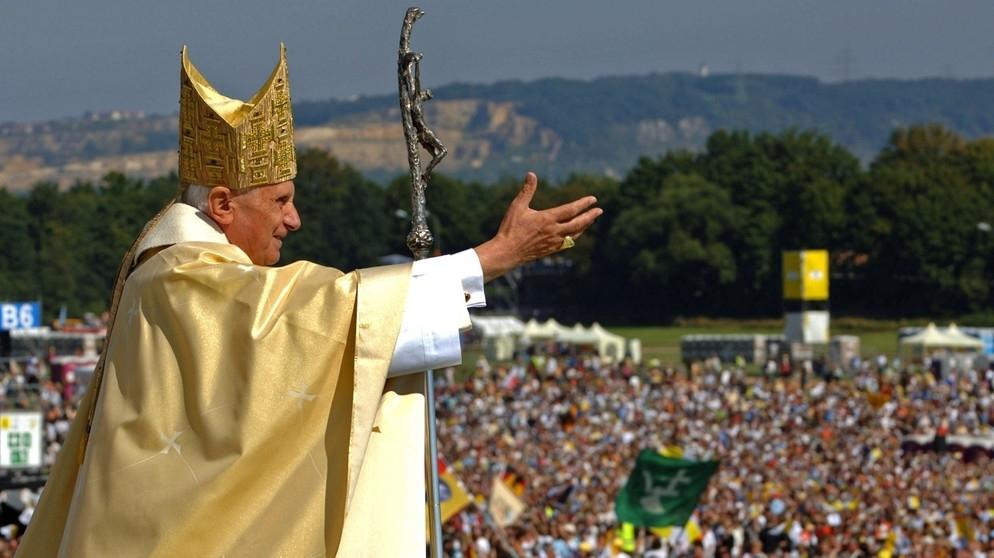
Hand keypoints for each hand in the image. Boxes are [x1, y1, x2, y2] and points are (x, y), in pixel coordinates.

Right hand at [474, 172, 601, 281]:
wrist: (507, 252)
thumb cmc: (511, 228)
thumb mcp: (517, 206)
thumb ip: (527, 190)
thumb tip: (531, 174)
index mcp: (547, 219)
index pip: (571, 210)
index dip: (583, 204)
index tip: (593, 199)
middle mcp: (554, 231)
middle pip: (578, 223)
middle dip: (590, 216)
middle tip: (600, 210)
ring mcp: (554, 242)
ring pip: (575, 233)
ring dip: (585, 225)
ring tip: (591, 219)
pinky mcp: (551, 250)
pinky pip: (568, 242)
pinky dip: (576, 235)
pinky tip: (577, 233)